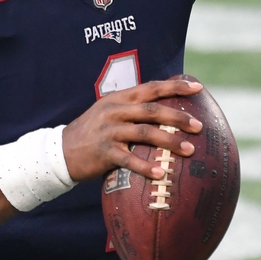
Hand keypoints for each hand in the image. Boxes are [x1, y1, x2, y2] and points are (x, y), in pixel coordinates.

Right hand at [62, 79, 203, 181]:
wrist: (61, 151)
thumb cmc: (94, 132)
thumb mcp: (110, 111)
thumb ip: (133, 107)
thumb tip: (166, 108)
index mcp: (120, 98)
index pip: (151, 87)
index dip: (175, 86)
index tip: (198, 87)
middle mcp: (115, 111)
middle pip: (152, 110)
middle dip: (178, 117)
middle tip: (199, 126)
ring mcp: (109, 131)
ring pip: (145, 132)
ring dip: (169, 141)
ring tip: (189, 150)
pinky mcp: (104, 152)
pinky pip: (129, 159)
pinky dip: (145, 166)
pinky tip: (160, 173)